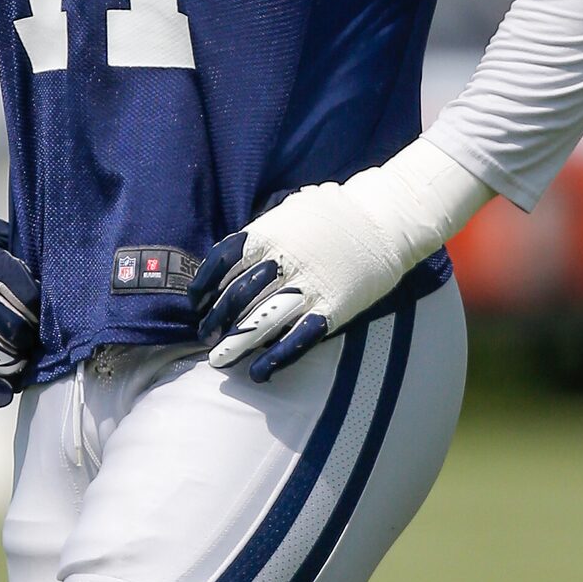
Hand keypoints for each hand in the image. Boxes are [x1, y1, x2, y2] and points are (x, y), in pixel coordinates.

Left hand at [187, 182, 410, 382]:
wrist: (385, 218)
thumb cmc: (337, 211)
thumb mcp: (291, 208)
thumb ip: (263, 229)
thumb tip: (232, 250)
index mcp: (269, 233)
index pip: (223, 262)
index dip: (205, 286)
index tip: (197, 303)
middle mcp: (283, 260)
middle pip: (237, 296)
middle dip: (216, 321)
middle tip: (206, 337)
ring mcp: (308, 286)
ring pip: (261, 321)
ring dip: (236, 344)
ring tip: (219, 361)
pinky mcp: (332, 308)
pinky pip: (298, 338)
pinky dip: (276, 358)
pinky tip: (260, 373)